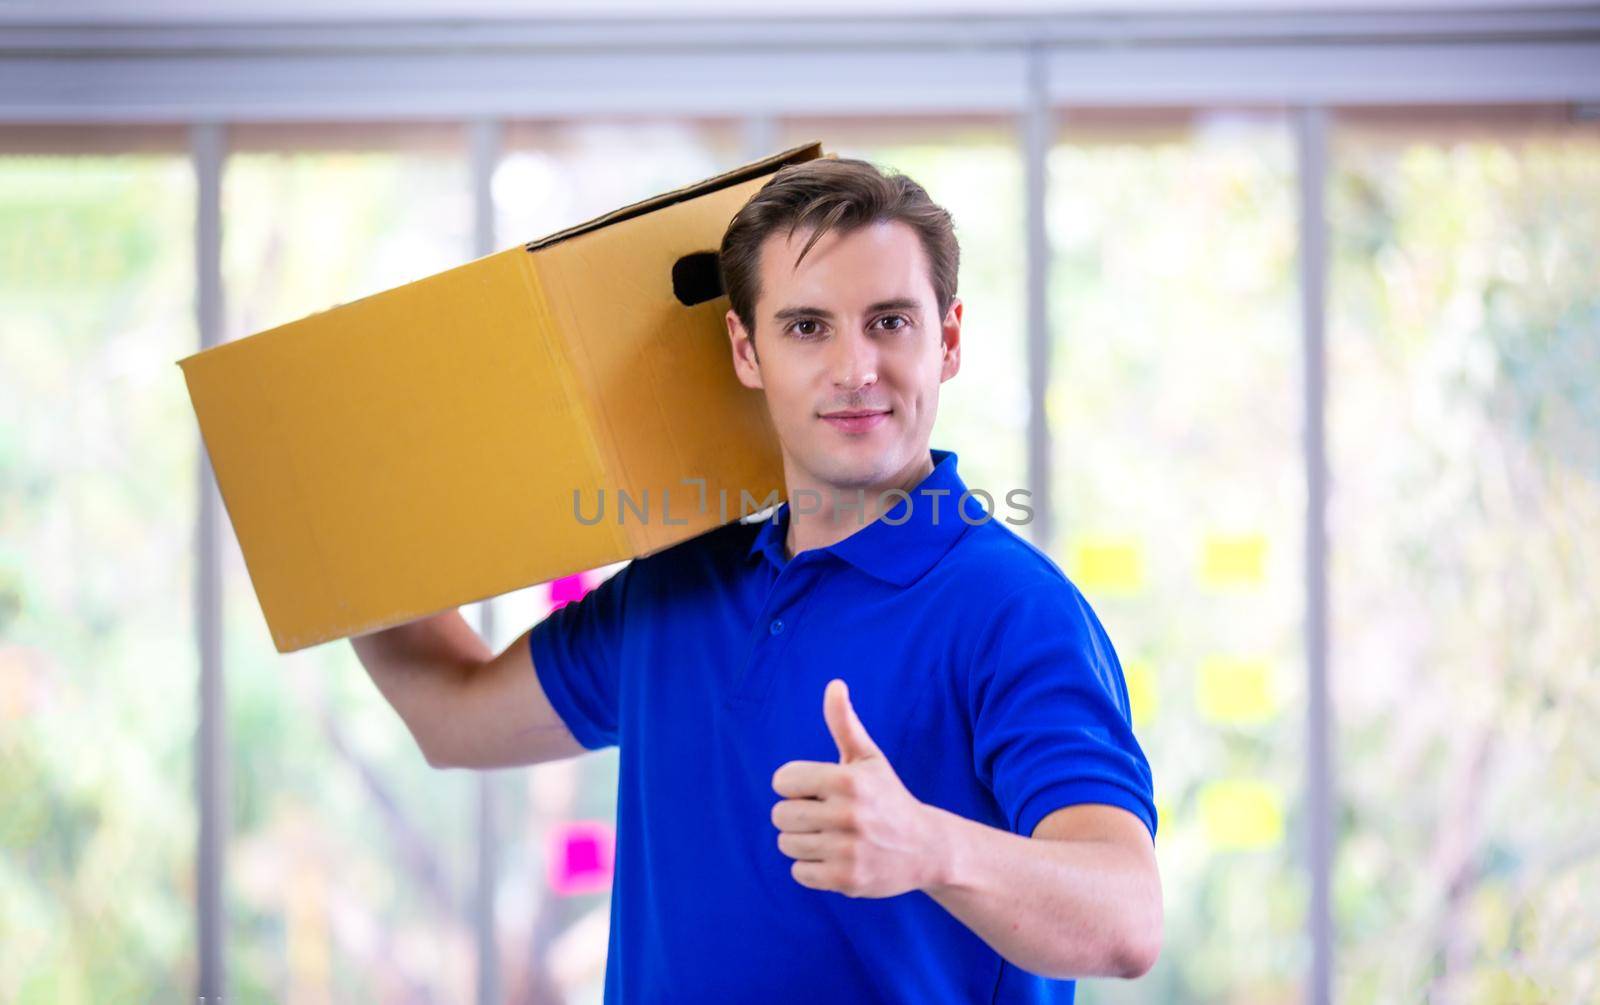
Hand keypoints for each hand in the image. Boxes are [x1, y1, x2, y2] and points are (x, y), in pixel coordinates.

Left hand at [770, 678, 942, 897]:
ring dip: (801, 841)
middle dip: (795, 814)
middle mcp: (847, 815)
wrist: (925, 848)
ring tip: (828, 837)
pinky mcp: (847, 880)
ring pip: (786, 844)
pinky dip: (810, 868)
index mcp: (847, 781)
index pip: (782, 780)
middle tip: (821, 815)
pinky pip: (799, 873)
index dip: (795, 784)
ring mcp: (847, 850)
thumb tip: (834, 684)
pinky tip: (833, 858)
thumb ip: (844, 723)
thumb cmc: (888, 797)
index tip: (815, 789)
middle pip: (780, 814)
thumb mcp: (868, 759)